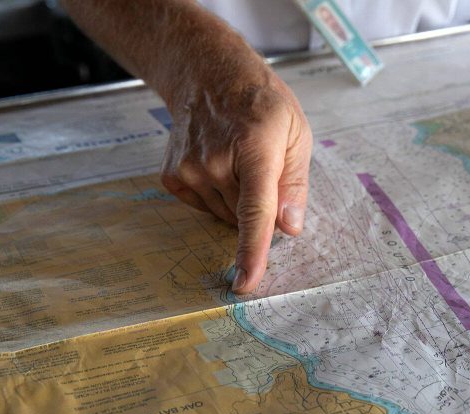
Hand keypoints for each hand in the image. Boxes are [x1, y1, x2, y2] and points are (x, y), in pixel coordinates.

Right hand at [160, 58, 312, 294]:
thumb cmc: (261, 104)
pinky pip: (204, 209)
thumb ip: (295, 185)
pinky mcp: (173, 177)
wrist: (208, 74)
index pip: (255, 212)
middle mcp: (216, 162)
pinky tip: (217, 165)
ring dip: (237, 201)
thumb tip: (289, 229)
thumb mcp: (296, 135)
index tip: (246, 282)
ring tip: (237, 159)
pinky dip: (217, 197)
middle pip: (245, 219)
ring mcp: (190, 169)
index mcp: (255, 149)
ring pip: (225, 217)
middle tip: (259, 165)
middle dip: (259, 206)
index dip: (253, 252)